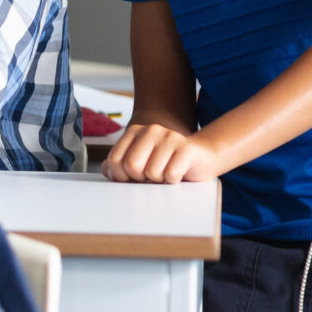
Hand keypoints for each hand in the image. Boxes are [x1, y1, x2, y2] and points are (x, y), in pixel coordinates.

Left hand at [101, 121, 225, 183]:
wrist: (203, 157)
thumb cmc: (167, 163)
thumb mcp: (140, 163)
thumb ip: (119, 165)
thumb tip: (108, 171)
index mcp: (135, 132)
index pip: (114, 160)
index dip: (121, 177)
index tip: (132, 178)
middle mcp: (151, 130)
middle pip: (131, 166)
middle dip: (140, 179)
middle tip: (152, 176)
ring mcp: (169, 137)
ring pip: (151, 173)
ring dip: (159, 181)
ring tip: (167, 173)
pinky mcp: (186, 148)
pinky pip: (170, 175)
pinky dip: (173, 181)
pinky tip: (179, 173)